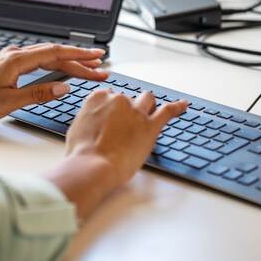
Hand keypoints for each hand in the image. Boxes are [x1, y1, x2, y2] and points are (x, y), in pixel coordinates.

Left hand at [0, 43, 107, 122]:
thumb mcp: (10, 101)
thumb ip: (39, 93)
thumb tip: (63, 87)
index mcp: (17, 60)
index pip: (56, 53)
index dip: (79, 55)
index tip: (97, 57)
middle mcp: (15, 54)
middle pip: (55, 54)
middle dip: (79, 60)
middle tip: (101, 67)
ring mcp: (11, 58)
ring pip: (46, 57)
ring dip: (68, 63)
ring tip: (88, 69)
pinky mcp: (7, 65)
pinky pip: (37, 61)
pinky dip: (53, 65)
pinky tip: (61, 70)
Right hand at [45, 90, 187, 219]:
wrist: (92, 166)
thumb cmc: (81, 153)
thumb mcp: (76, 129)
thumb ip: (89, 119)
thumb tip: (93, 123)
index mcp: (98, 98)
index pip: (109, 95)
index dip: (111, 109)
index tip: (111, 118)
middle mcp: (118, 100)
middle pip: (128, 99)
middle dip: (128, 109)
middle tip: (126, 124)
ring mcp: (136, 112)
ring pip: (147, 100)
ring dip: (148, 106)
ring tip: (149, 114)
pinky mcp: (150, 126)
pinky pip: (168, 111)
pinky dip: (177, 107)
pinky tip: (184, 105)